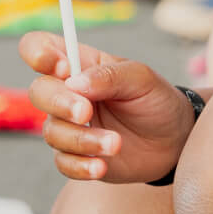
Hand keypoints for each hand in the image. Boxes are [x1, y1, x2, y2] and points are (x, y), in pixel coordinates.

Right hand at [20, 33, 197, 182]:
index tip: (61, 68)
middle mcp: (67, 93)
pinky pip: (63, 162)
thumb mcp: (141, 79)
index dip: (38, 53)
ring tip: (116, 143)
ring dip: (82, 140)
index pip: (40, 47)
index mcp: (79, 63)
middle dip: (59, 103)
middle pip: (39, 91)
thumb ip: (109, 76)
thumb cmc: (155, 100)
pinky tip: (101, 166)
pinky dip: (80, 166)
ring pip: (52, 131)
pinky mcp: (76, 155)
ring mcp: (69, 125)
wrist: (173, 140)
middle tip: (86, 112)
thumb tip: (74, 83)